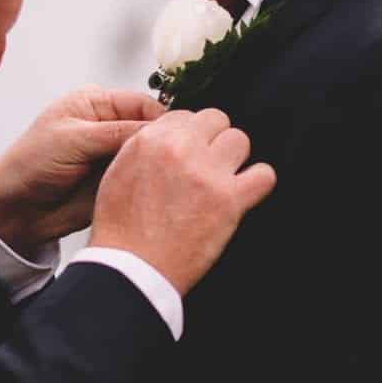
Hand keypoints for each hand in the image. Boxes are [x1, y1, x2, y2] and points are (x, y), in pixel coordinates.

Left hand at [0, 87, 166, 251]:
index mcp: (96, 104)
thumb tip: (158, 130)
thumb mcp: (72, 139)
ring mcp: (114, 154)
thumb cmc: (29, 164)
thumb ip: (116, 132)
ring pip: (151, 156)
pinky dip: (153, 184)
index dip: (163, 119)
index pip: (143, 104)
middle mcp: (109, 126)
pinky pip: (144, 179)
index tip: (182, 134)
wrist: (15, 209)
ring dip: (160, 165)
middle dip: (165, 143)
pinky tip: (162, 189)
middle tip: (181, 157)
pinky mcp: (118, 180)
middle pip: (151, 129)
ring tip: (175, 175)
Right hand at [87, 108, 275, 294]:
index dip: (190, 134)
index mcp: (150, 140)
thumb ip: (144, 147)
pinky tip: (245, 192)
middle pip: (216, 120)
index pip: (186, 114)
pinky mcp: (230, 200)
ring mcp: (207, 173)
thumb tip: (167, 137)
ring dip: (234, 159)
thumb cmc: (121, 229)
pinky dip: (258, 182)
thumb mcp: (117, 173)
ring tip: (224, 179)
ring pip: (240, 141)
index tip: (191, 151)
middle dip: (214, 140)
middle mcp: (180, 149)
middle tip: (208, 164)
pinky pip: (264, 175)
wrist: (132, 267)